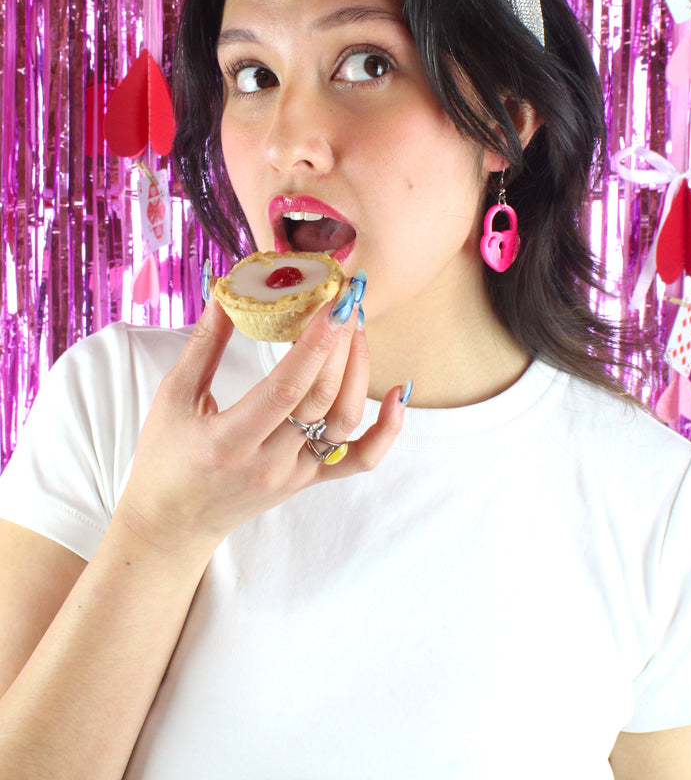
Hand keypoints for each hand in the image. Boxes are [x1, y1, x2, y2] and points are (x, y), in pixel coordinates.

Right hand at [116, 291, 405, 555]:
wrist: (172, 526)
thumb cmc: (166, 458)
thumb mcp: (173, 398)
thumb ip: (204, 344)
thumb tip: (226, 291)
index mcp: (231, 439)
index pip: (286, 387)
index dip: (316, 344)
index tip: (334, 304)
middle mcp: (270, 461)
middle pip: (323, 398)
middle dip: (342, 344)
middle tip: (348, 300)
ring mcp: (295, 474)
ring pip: (345, 422)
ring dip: (360, 372)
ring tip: (356, 328)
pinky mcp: (309, 482)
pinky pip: (359, 460)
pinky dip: (387, 431)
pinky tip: (397, 394)